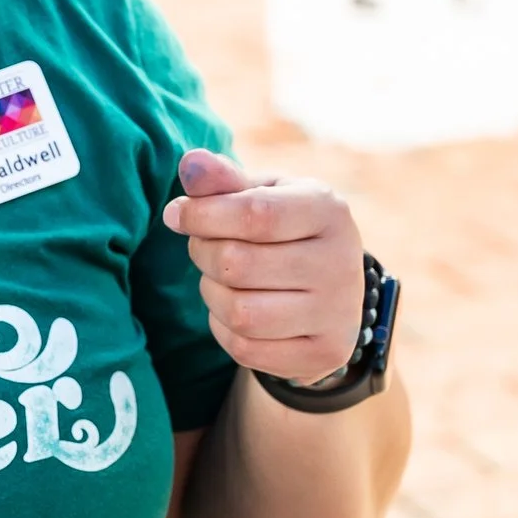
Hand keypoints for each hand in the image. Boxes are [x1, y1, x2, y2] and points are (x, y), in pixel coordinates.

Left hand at [162, 150, 366, 386]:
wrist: (330, 289)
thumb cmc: (285, 229)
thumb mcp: (263, 194)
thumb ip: (225, 180)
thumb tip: (190, 163)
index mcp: (328, 211)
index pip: (256, 214)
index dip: (203, 214)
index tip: (176, 214)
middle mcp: (341, 262)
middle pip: (239, 264)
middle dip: (204, 253)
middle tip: (203, 246)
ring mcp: (337, 314)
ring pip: (241, 312)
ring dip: (212, 294)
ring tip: (219, 278)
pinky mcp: (324, 355)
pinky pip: (247, 349)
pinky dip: (224, 329)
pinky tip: (234, 310)